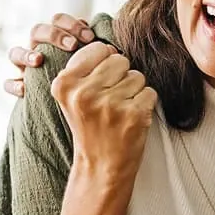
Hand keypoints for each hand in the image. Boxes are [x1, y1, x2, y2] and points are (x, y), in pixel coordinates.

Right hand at [4, 13, 95, 96]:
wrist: (80, 105)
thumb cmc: (90, 79)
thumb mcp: (94, 62)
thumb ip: (97, 51)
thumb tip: (112, 48)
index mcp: (57, 38)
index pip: (58, 20)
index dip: (72, 24)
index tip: (90, 36)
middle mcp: (38, 48)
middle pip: (37, 31)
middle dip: (54, 35)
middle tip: (72, 45)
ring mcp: (26, 66)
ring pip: (15, 52)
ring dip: (26, 54)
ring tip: (39, 60)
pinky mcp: (20, 85)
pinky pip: (8, 83)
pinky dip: (13, 85)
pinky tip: (24, 90)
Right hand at [50, 42, 155, 180]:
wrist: (100, 166)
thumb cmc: (90, 127)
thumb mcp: (72, 96)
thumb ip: (85, 68)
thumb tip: (111, 48)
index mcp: (65, 84)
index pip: (99, 49)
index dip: (104, 65)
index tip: (99, 86)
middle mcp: (85, 93)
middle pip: (120, 60)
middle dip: (120, 77)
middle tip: (110, 102)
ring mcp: (110, 105)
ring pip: (137, 76)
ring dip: (134, 92)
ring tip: (120, 111)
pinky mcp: (134, 115)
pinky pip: (150, 92)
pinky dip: (145, 104)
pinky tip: (131, 119)